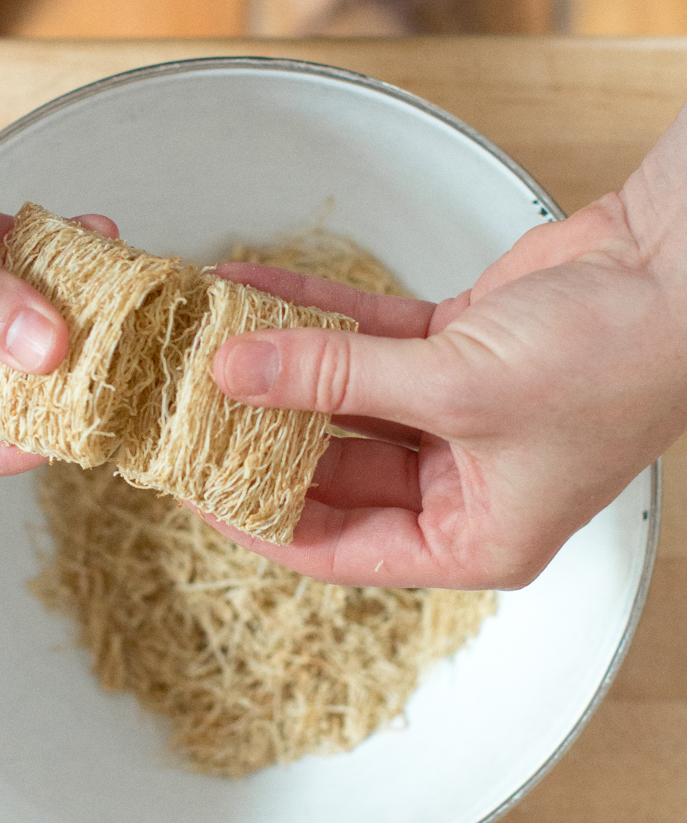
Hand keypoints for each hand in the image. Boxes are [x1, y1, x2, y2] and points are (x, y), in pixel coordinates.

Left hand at [212, 111, 686, 588]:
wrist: (682, 272)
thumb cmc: (612, 362)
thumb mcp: (456, 385)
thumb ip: (335, 375)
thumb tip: (234, 371)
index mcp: (475, 539)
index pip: (339, 551)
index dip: (259, 524)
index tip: (193, 492)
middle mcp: (462, 486)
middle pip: (332, 472)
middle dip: (259, 437)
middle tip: (186, 415)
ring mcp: (457, 415)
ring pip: (341, 398)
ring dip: (279, 367)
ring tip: (205, 343)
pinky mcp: (455, 350)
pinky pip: (364, 341)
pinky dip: (314, 318)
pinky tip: (253, 294)